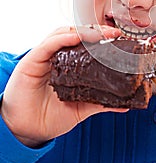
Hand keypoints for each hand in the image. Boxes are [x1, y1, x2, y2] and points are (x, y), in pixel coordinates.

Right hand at [0, 25, 125, 146]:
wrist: (26, 131)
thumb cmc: (48, 117)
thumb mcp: (80, 109)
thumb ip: (99, 103)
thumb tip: (123, 103)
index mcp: (68, 65)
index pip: (86, 43)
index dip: (102, 38)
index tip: (119, 38)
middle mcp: (56, 57)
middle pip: (77, 34)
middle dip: (97, 31)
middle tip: (113, 33)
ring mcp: (44, 57)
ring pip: (63, 34)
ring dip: (83, 31)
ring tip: (100, 33)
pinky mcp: (32, 61)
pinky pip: (48, 45)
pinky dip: (62, 39)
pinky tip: (75, 38)